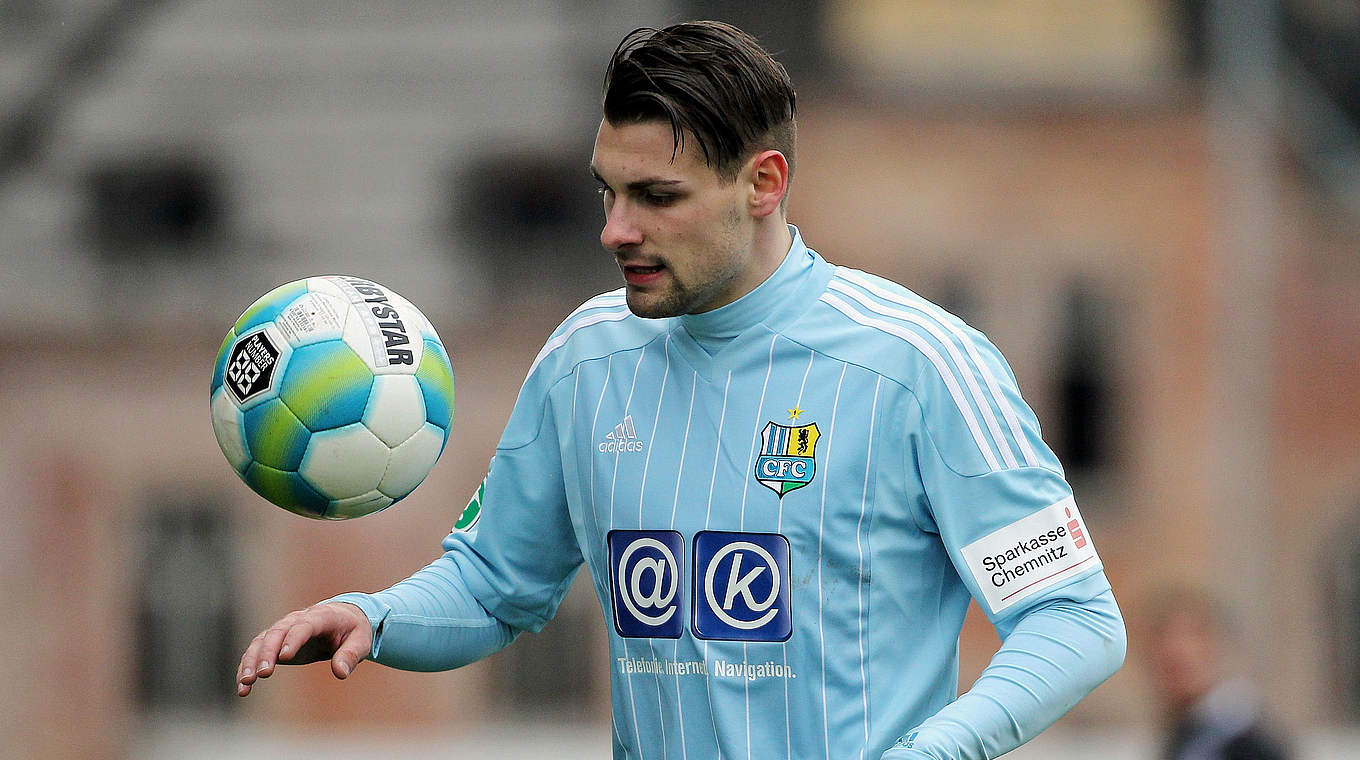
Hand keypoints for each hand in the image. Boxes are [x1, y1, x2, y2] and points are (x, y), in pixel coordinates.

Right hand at [236, 602, 371, 696]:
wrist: (342, 619)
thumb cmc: (353, 630)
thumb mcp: (360, 640)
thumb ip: (351, 654)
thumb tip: (340, 673)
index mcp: (321, 616)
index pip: (304, 626)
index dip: (293, 639)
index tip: (284, 657)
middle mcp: (297, 620)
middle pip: (277, 633)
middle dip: (266, 652)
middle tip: (262, 674)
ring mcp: (283, 630)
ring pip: (261, 642)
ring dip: (251, 661)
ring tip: (245, 684)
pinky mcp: (275, 642)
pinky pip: (257, 652)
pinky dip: (247, 668)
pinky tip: (243, 689)